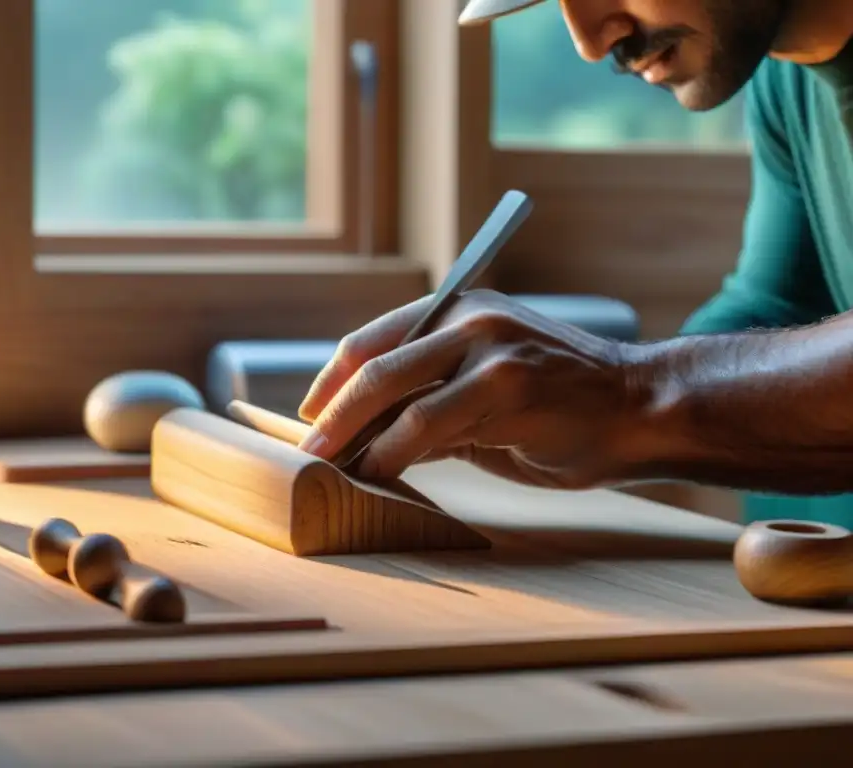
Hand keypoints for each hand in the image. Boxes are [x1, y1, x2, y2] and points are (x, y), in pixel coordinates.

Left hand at [297, 290, 650, 488]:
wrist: (639, 407)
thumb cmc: (562, 406)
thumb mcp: (487, 392)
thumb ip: (432, 405)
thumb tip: (369, 440)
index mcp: (460, 309)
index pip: (374, 340)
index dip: (332, 380)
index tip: (310, 415)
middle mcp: (469, 317)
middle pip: (374, 363)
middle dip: (330, 412)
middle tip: (306, 448)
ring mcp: (488, 347)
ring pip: (394, 390)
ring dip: (352, 435)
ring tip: (328, 467)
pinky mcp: (505, 385)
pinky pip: (428, 423)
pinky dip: (392, 452)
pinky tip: (376, 473)